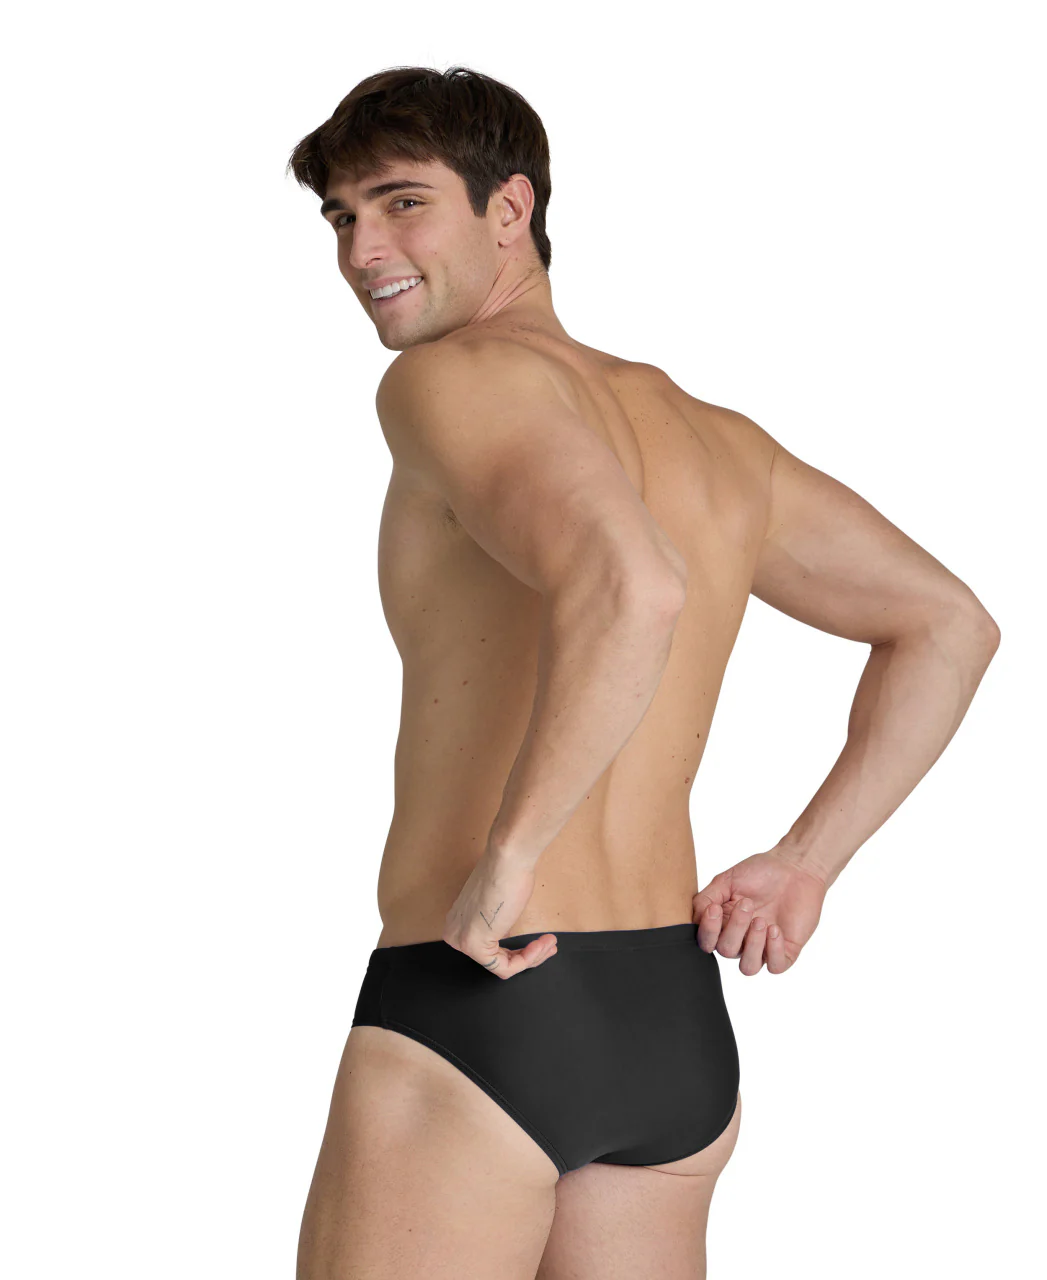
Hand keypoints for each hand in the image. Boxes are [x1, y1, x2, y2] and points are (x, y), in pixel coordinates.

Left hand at [442, 846, 557, 978]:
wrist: (508, 859)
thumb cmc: (507, 873)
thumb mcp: (498, 903)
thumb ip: (496, 921)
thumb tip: (505, 931)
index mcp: (458, 922)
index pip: (490, 950)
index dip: (519, 951)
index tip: (539, 943)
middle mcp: (454, 934)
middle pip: (496, 960)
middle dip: (528, 955)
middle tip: (548, 946)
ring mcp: (461, 941)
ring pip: (501, 966)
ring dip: (532, 957)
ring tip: (550, 943)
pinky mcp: (473, 946)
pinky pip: (505, 967)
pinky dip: (528, 959)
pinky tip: (541, 944)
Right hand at [692, 847, 828, 974]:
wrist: (794, 867)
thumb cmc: (760, 872)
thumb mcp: (726, 880)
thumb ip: (705, 899)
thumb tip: (695, 919)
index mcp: (723, 924)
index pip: (707, 942)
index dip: (708, 931)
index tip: (715, 908)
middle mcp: (740, 939)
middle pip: (726, 951)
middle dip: (735, 928)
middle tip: (747, 903)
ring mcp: (763, 947)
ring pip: (748, 967)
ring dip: (752, 945)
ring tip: (761, 921)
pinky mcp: (785, 951)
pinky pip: (775, 966)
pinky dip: (773, 950)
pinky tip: (775, 929)